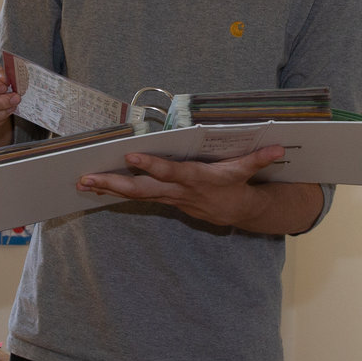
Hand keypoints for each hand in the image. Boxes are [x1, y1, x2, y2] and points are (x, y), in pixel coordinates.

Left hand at [76, 146, 321, 233]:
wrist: (233, 212)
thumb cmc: (235, 185)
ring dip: (107, 188)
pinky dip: (113, 191)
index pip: (171, 172)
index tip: (133, 157)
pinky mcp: (161, 199)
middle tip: (89, 179)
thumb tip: (279, 147)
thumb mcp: (246, 171)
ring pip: (133, 194)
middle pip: (141, 189)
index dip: (153, 166)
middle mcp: (176, 191)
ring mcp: (166, 197)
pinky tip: (93, 187)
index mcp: (194, 179)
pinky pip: (134, 196)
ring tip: (82, 182)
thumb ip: (260, 158)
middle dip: (114, 184)